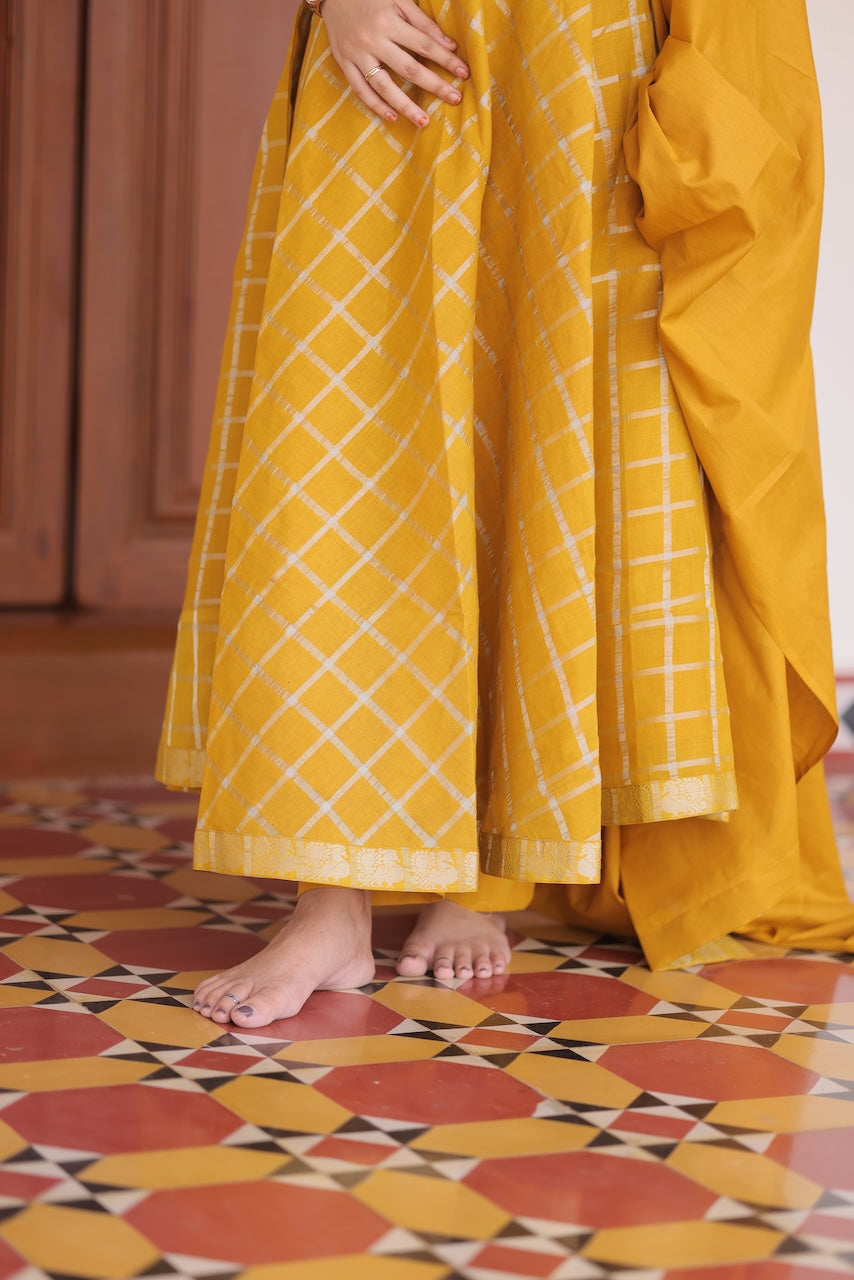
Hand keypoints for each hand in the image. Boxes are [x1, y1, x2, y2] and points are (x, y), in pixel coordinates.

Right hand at [319, 0, 469, 127]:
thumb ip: (422, 22)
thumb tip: (449, 45)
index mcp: (389, 22)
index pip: (425, 45)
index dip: (446, 60)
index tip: (463, 73)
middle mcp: (373, 40)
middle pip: (409, 68)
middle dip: (434, 85)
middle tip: (454, 99)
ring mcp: (357, 54)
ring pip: (384, 86)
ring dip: (405, 105)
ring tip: (424, 121)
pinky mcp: (344, 63)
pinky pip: (360, 90)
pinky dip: (376, 105)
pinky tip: (392, 117)